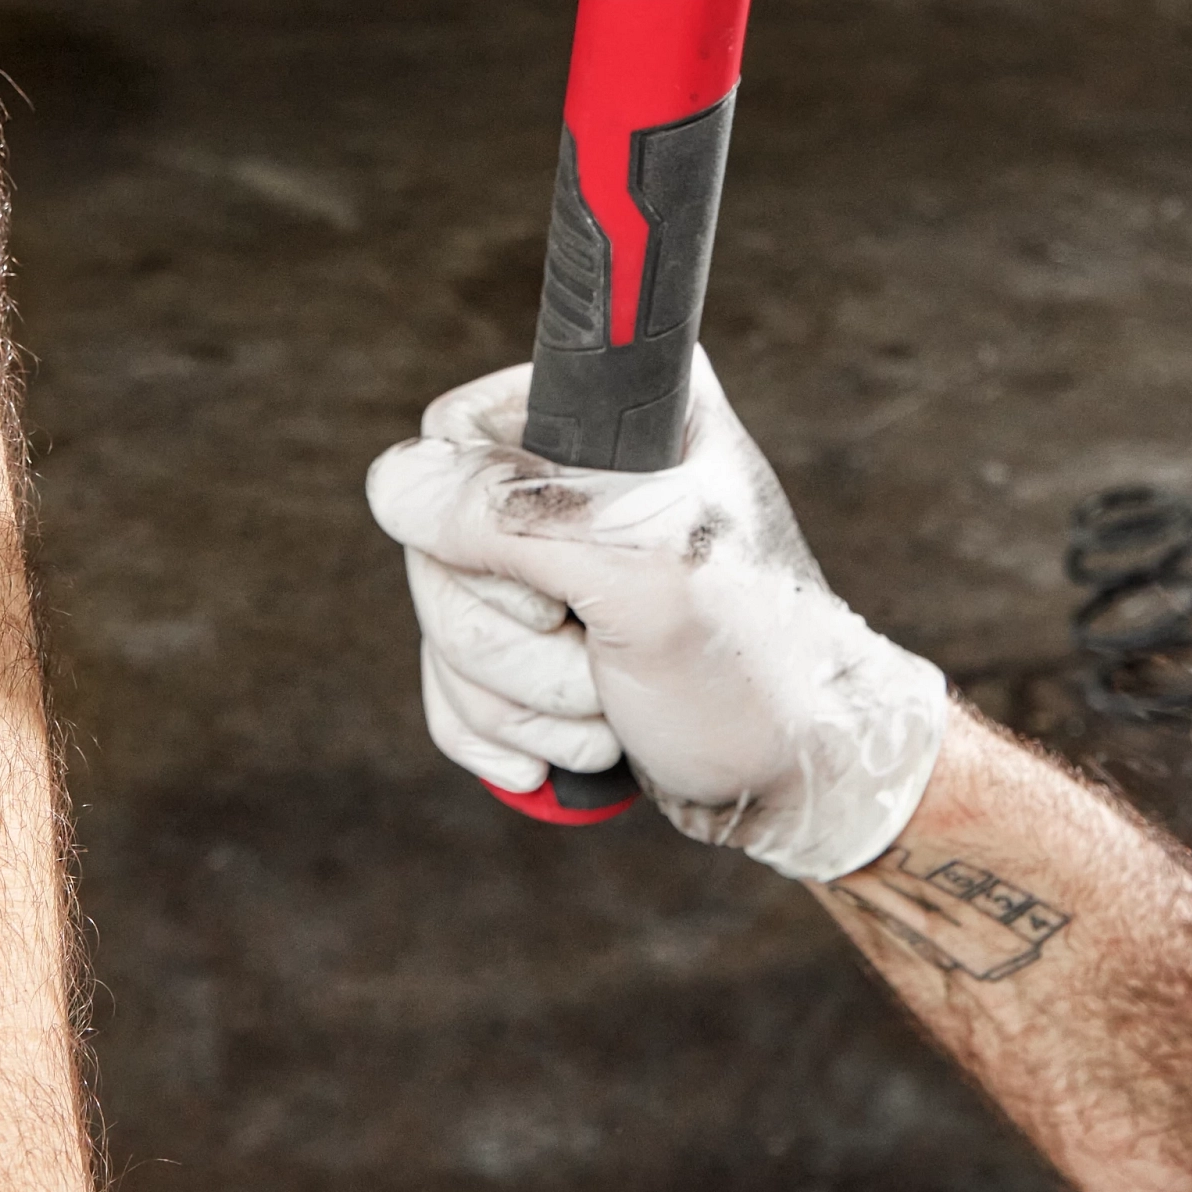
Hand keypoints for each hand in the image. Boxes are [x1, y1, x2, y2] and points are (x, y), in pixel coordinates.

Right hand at [362, 349, 948, 879]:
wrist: (799, 776)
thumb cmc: (754, 667)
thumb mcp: (642, 579)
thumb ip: (515, 518)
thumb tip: (393, 485)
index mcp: (616, 416)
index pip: (455, 436)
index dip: (482, 531)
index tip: (561, 583)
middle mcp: (577, 474)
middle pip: (436, 548)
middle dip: (513, 643)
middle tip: (603, 658)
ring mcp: (551, 560)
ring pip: (439, 625)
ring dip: (519, 698)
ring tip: (610, 707)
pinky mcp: (536, 637)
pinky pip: (449, 682)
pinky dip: (501, 730)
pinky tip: (571, 745)